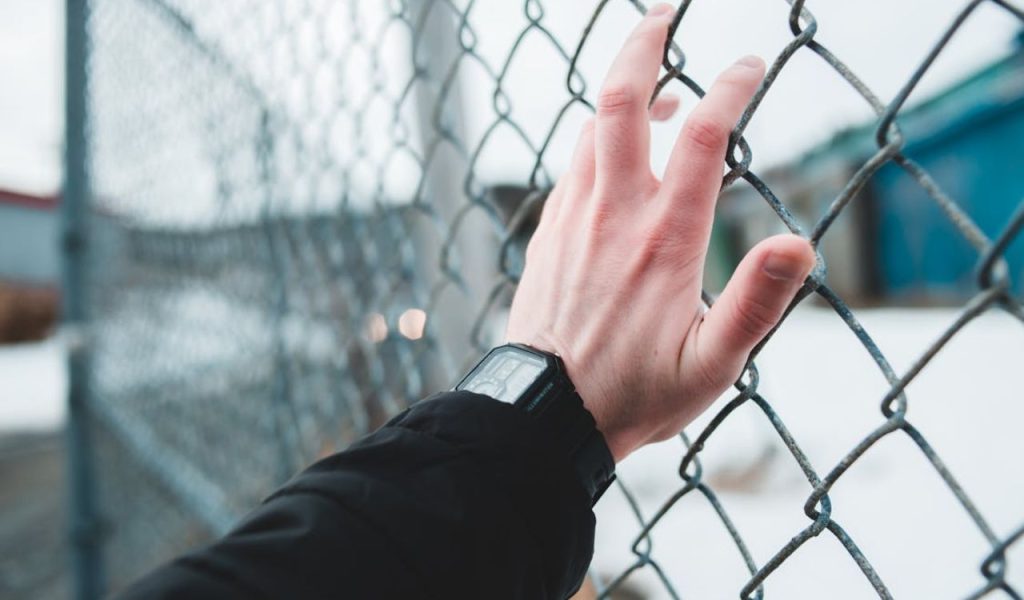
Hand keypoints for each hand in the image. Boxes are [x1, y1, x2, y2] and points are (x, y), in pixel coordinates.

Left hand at [506, 3, 815, 461]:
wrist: (544, 413)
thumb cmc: (635, 393)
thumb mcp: (712, 364)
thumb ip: (757, 303)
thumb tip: (800, 243)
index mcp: (665, 239)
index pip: (703, 136)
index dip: (731, 88)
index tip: (751, 64)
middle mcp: (614, 214)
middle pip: (620, 101)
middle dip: (643, 44)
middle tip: (665, 12)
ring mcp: (574, 218)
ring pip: (590, 128)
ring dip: (622, 92)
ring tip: (657, 88)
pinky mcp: (549, 232)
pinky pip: (573, 164)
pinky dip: (597, 137)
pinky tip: (616, 151)